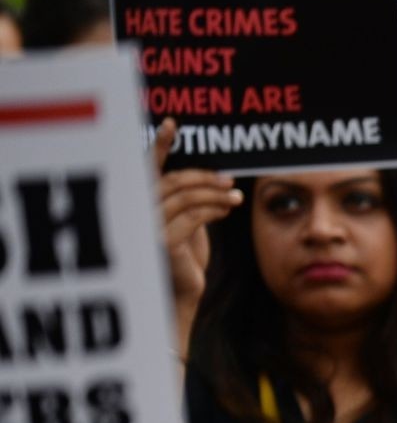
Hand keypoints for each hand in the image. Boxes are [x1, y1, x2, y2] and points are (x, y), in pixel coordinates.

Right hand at [153, 120, 240, 315]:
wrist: (181, 298)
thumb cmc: (183, 261)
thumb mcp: (186, 225)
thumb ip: (187, 202)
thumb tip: (211, 178)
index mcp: (140, 204)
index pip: (148, 169)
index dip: (158, 144)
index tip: (172, 124)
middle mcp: (136, 213)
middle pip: (173, 181)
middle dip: (203, 176)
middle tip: (228, 178)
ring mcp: (147, 228)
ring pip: (185, 197)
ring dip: (214, 193)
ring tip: (235, 195)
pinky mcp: (163, 243)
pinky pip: (193, 216)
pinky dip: (214, 208)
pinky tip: (228, 207)